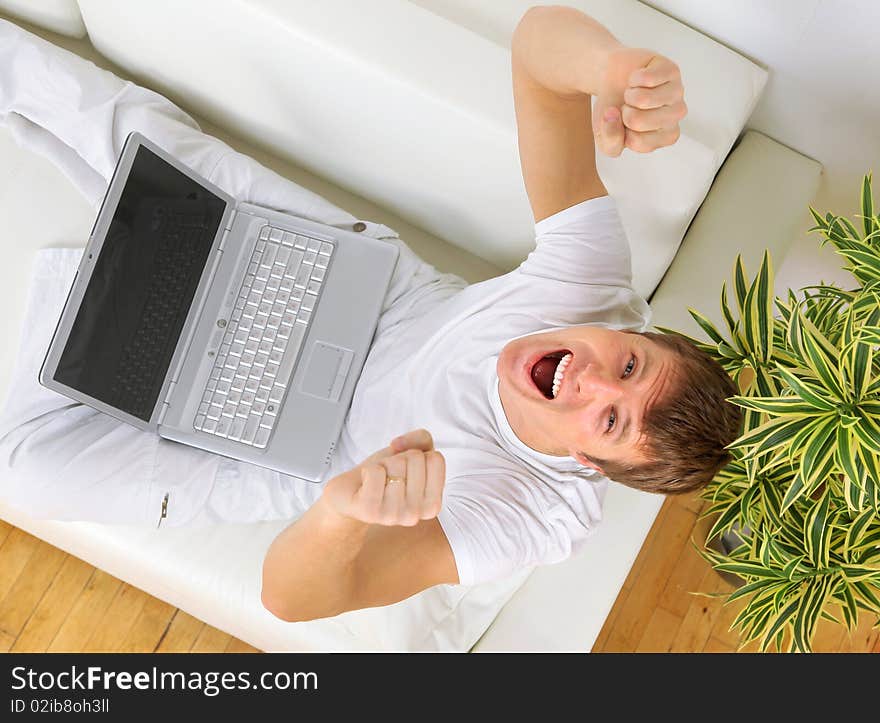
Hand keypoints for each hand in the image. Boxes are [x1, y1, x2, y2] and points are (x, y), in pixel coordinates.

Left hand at [321, 429, 445, 526]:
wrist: (353, 492)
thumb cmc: (385, 474)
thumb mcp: (411, 453)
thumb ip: (422, 439)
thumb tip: (398, 444)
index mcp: (432, 504)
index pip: (436, 459)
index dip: (418, 455)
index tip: (408, 469)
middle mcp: (416, 514)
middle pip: (416, 458)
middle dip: (399, 459)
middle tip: (390, 475)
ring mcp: (394, 515)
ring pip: (396, 464)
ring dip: (382, 465)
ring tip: (378, 481)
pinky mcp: (371, 512)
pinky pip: (375, 472)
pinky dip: (368, 470)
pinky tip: (366, 484)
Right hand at [592, 47, 686, 156]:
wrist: (613, 78)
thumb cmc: (615, 111)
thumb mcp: (603, 137)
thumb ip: (610, 141)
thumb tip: (613, 116)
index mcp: (665, 137)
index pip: (638, 142)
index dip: (621, 131)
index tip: (625, 123)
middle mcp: (676, 117)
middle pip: (638, 121)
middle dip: (624, 112)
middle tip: (629, 106)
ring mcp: (677, 92)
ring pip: (643, 99)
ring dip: (629, 95)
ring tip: (633, 93)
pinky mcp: (671, 70)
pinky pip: (645, 78)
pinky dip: (633, 78)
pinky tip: (638, 80)